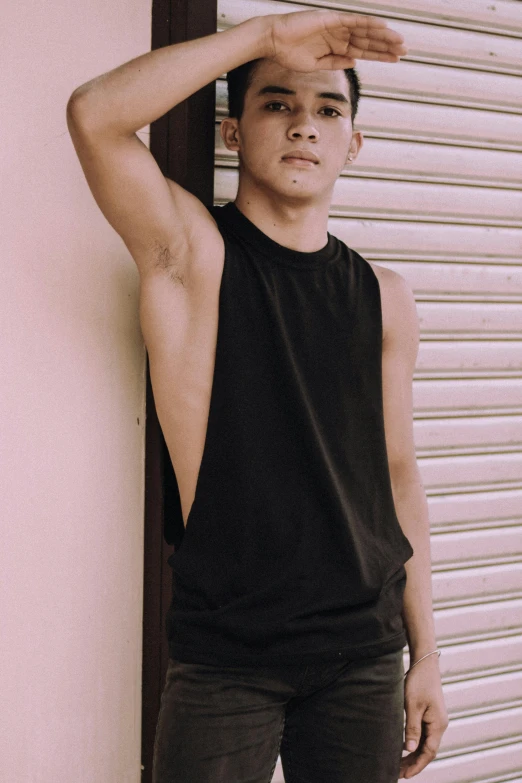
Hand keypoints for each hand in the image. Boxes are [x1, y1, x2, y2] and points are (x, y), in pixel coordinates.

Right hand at [265, 10, 406, 71]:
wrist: (273, 41)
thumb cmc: (290, 54)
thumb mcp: (316, 65)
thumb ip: (336, 63)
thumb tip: (355, 62)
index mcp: (336, 47)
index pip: (363, 51)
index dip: (380, 55)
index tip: (395, 59)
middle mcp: (340, 35)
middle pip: (368, 41)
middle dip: (387, 46)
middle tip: (405, 51)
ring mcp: (337, 26)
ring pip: (365, 31)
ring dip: (383, 36)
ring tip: (399, 42)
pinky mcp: (332, 19)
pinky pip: (354, 21)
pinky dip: (369, 24)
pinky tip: (383, 27)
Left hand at [400, 656, 448, 777]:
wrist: (425, 663)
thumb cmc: (419, 682)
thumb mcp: (412, 705)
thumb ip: (412, 728)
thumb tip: (410, 749)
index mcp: (438, 725)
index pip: (429, 752)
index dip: (417, 765)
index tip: (405, 775)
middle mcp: (439, 724)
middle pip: (427, 750)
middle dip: (414, 763)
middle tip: (398, 773)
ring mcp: (435, 719)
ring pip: (425, 743)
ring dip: (414, 754)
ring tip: (399, 763)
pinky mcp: (430, 713)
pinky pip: (424, 734)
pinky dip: (415, 743)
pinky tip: (405, 746)